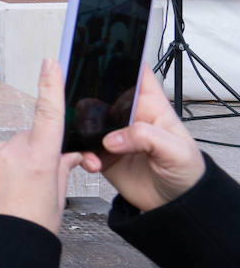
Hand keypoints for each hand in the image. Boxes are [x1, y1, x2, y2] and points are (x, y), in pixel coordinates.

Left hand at [0, 59, 81, 234]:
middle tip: (31, 185)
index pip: (50, 114)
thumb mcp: (56, 200)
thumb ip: (60, 170)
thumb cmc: (32, 230)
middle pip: (25, 141)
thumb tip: (67, 155)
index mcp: (41, 159)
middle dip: (30, 154)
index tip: (50, 62)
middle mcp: (11, 153)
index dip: (51, 85)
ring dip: (6, 167)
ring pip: (1, 153)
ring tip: (8, 197)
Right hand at [81, 70, 204, 211]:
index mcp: (150, 105)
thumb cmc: (187, 172)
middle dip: (87, 97)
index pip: (135, 74)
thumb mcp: (176, 150)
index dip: (120, 63)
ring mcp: (113, 135)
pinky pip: (83, 149)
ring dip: (81, 129)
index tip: (99, 62)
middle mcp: (128, 117)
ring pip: (87, 120)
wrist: (175, 205)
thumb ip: (146, 137)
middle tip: (81, 107)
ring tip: (87, 141)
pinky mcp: (102, 154)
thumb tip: (113, 138)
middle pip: (102, 94)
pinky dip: (82, 155)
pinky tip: (92, 162)